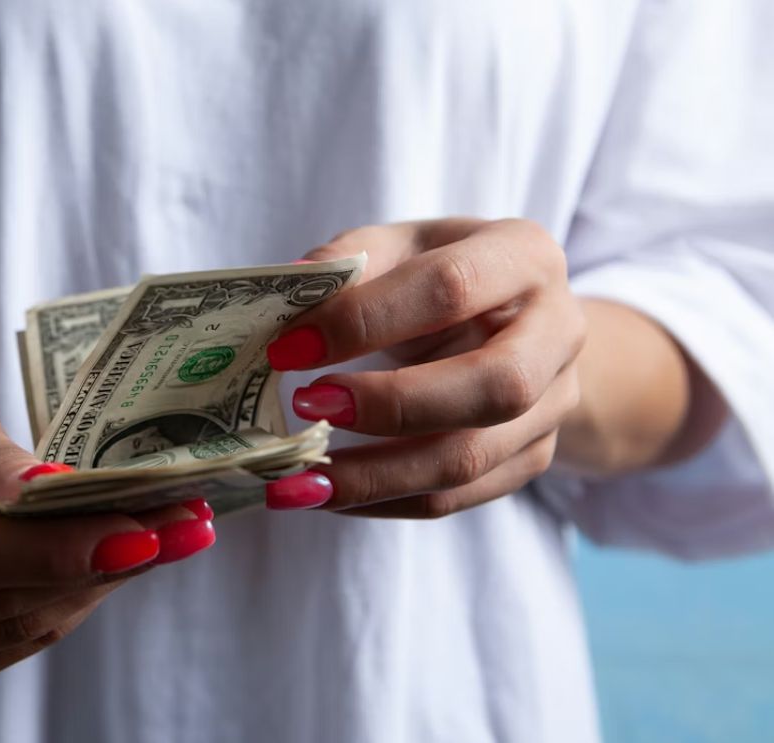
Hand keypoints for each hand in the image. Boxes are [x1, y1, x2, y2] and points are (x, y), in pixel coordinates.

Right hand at [0, 391, 214, 689]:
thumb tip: (59, 494)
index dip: (45, 551)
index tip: (136, 534)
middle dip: (97, 563)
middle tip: (185, 524)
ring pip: (14, 628)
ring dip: (99, 583)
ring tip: (171, 535)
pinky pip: (13, 642)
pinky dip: (72, 599)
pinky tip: (117, 560)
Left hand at [261, 218, 583, 516]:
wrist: (515, 323)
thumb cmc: (441, 276)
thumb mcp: (399, 247)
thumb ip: (347, 262)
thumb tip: (290, 288)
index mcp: (523, 256)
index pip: (448, 288)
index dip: (363, 320)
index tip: (288, 347)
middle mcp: (557, 331)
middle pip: (494, 386)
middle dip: (390, 405)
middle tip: (306, 406)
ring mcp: (552, 404)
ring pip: (470, 458)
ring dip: (374, 475)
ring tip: (299, 477)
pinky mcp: (531, 459)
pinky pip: (454, 498)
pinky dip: (382, 501)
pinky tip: (326, 493)